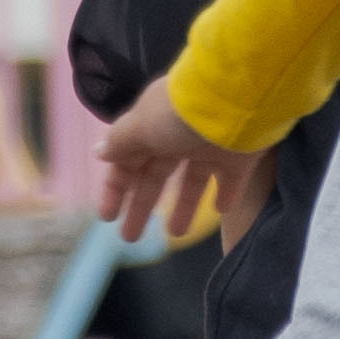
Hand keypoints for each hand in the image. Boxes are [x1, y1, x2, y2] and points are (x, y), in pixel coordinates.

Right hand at [90, 86, 268, 246]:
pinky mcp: (240, 155)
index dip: (115, 189)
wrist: (238, 101)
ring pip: (192, 181)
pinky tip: (220, 210)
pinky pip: (231, 179)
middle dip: (141, 206)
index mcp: (151, 126)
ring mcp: (210, 145)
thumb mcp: (141, 126)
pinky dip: (226, 194)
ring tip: (176, 234)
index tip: (107, 217)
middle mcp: (178, 136)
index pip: (127, 162)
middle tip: (130, 238)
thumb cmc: (180, 114)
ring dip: (183, 207)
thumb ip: (121, 142)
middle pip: (155, 176)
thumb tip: (99, 152)